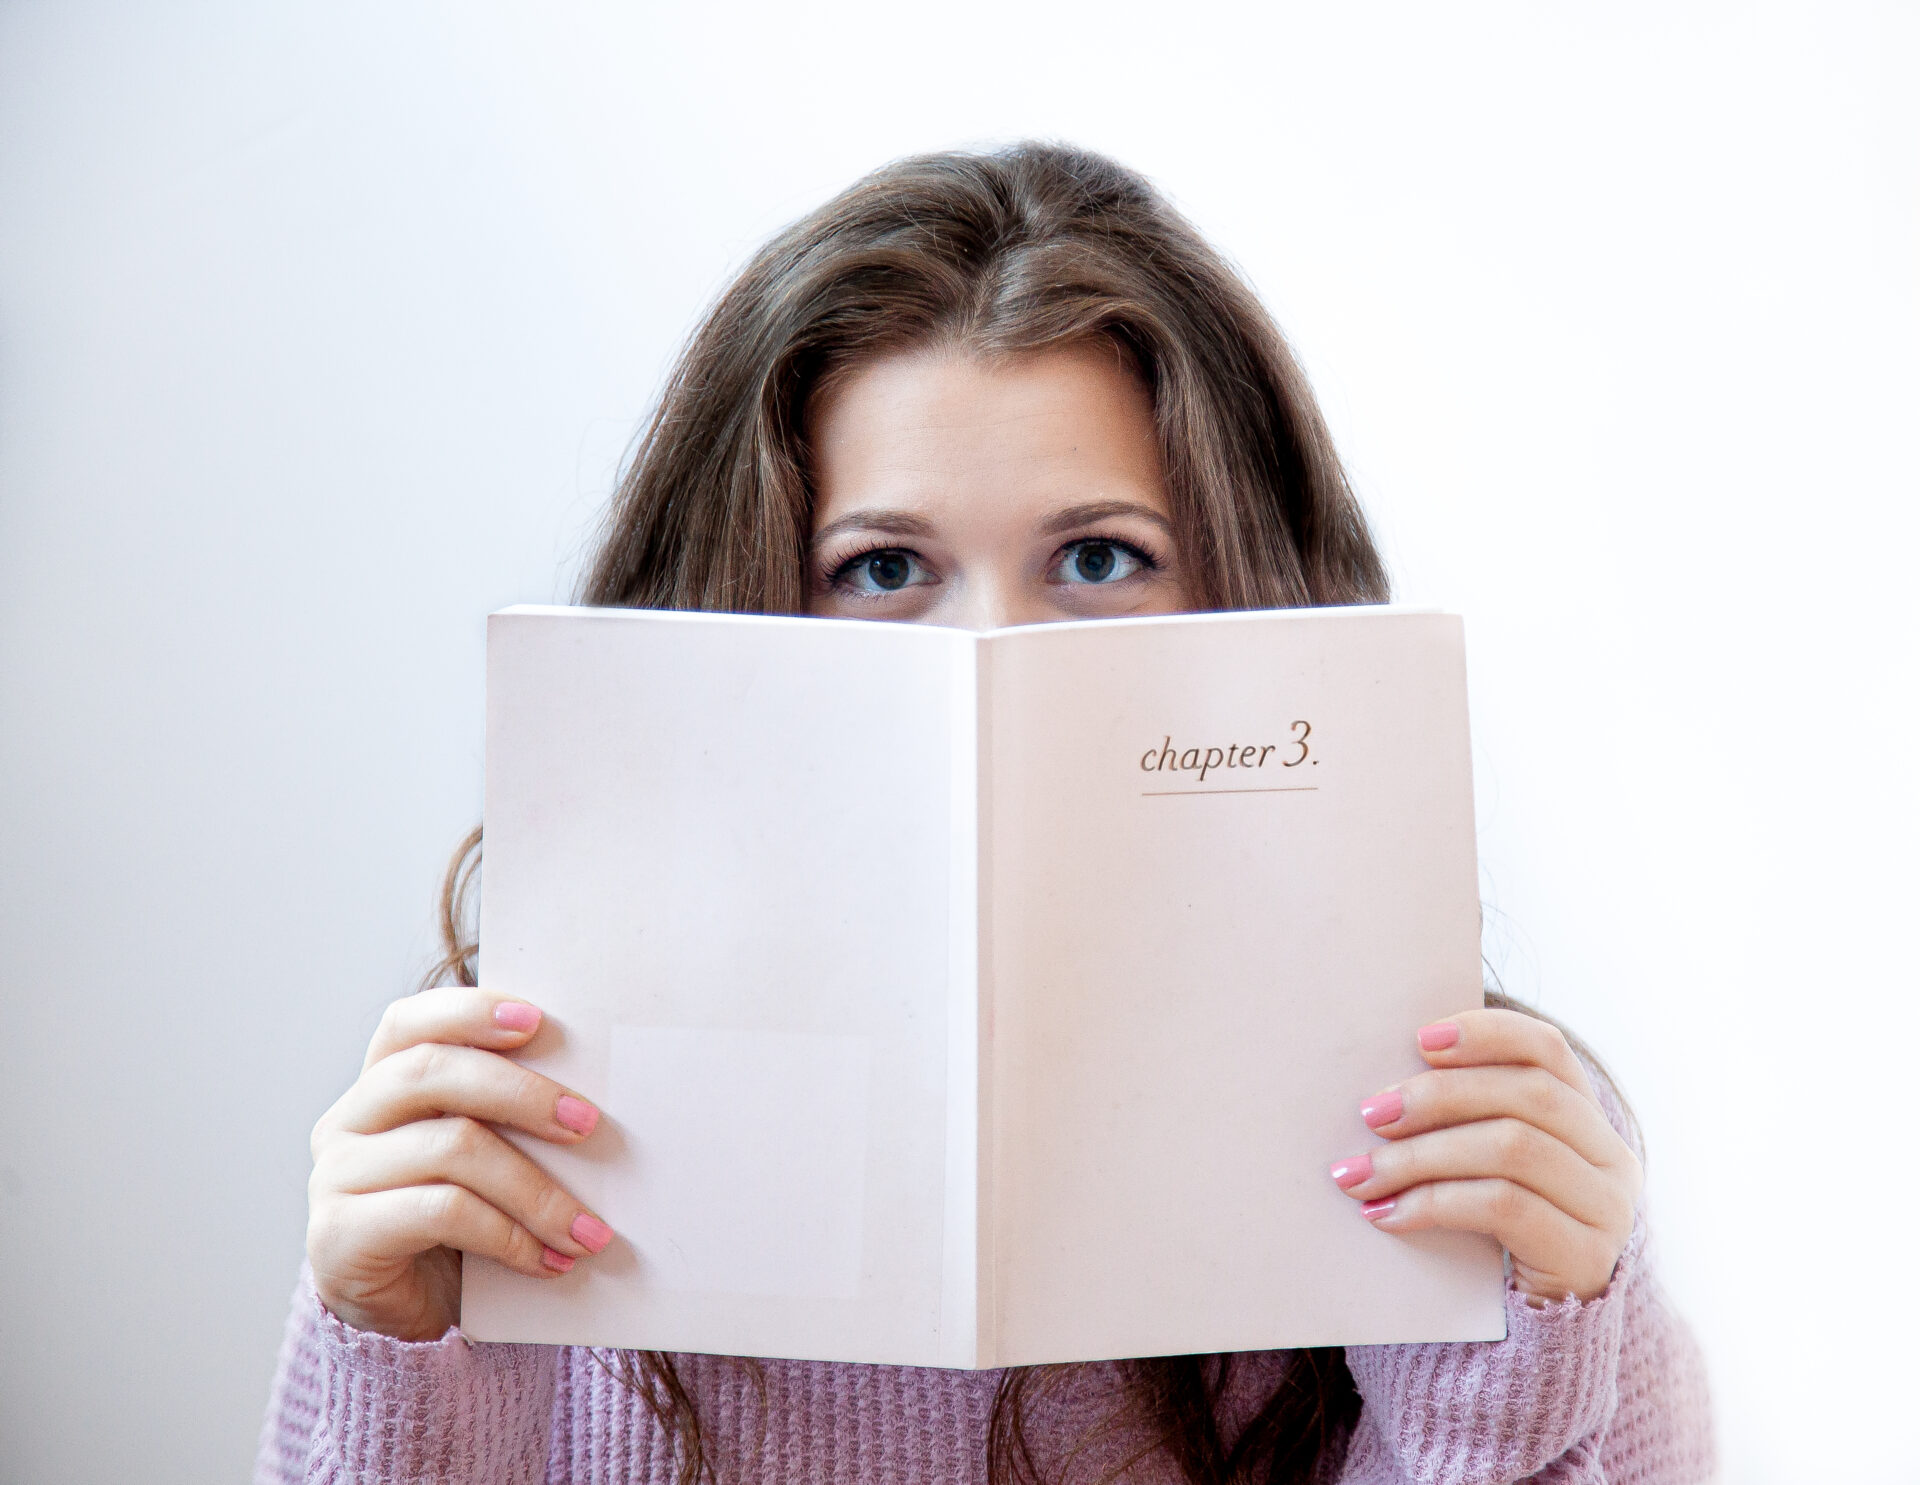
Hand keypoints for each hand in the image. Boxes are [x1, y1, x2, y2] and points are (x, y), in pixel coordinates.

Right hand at [307, 987, 614, 1339]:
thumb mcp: (483, 1158)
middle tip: (587, 1123)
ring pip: (450, 1148)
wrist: (407, 1321)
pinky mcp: (339, 1236)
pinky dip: (508, 1235)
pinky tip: (546, 1260)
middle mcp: (347, 1121)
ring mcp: (335, 1178)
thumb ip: (506, 1117)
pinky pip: (441, 1212)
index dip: (468, 1011)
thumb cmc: (459, 1227)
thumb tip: (590, 1098)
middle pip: (431, 1074)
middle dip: (521, 1094)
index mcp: (381, 1084)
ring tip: (588, 1229)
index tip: (537, 1020)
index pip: (409, 1023)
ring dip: (535, 1190)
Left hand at [1328, 1007, 1641, 1304]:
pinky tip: (1388, 1214)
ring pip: (1512, 1147)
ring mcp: (1607, 1209)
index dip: (1485, 1034)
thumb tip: (1382, 1085)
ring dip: (1422, 1155)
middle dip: (1438, 1097)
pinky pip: (1504, 1206)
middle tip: (1370, 1112)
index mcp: (1588, 1120)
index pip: (1546, 1051)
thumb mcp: (1485, 1171)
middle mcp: (1611, 1159)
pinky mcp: (1585, 1256)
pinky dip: (1435, 1202)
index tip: (1419, 1038)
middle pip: (1526, 1096)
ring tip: (1361, 1172)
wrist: (1538, 1344)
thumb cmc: (1492, 1240)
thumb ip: (1464, 1125)